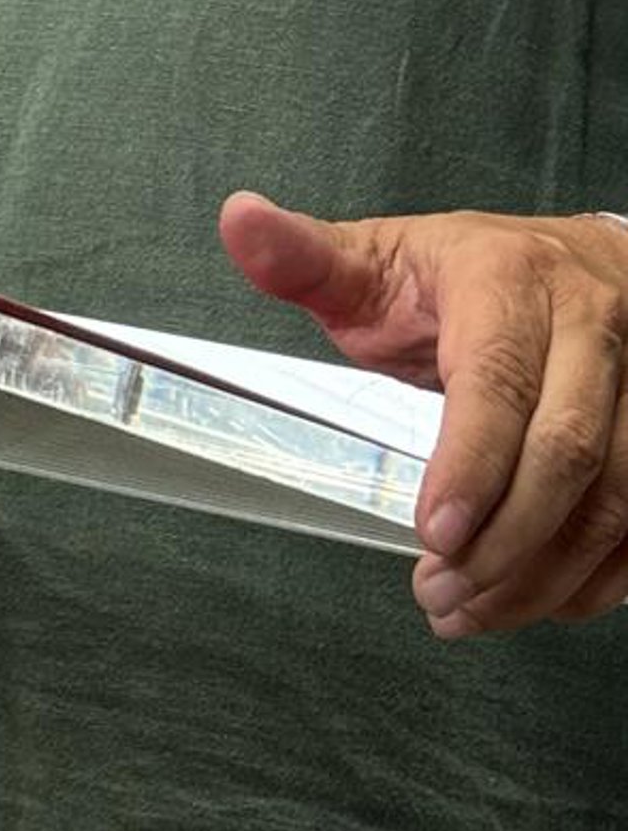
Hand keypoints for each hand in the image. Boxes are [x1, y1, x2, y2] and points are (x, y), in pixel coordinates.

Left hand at [220, 192, 627, 637]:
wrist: (584, 264)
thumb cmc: (474, 274)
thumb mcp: (380, 259)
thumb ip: (304, 257)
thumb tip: (240, 222)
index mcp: (511, 279)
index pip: (499, 378)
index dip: (471, 462)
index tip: (433, 530)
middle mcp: (592, 327)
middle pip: (569, 449)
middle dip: (503, 539)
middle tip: (439, 588)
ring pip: (616, 500)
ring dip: (542, 573)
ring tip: (468, 608)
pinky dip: (590, 579)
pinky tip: (533, 597)